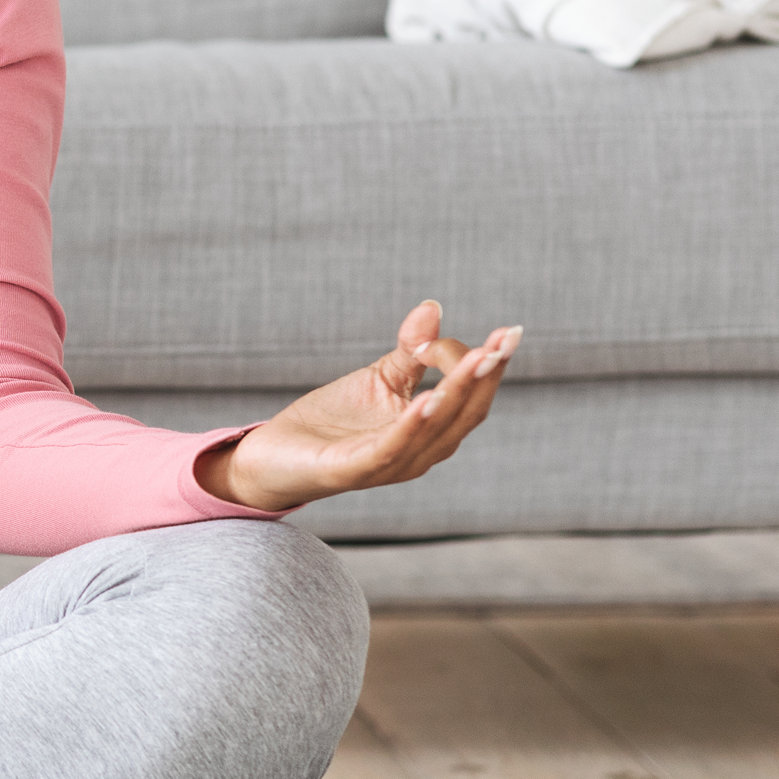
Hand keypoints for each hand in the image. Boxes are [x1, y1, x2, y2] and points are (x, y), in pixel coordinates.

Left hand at [196, 302, 520, 513]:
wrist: (274, 456)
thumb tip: (433, 308)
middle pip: (465, 413)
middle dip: (485, 376)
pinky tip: (426, 398)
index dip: (486, 363)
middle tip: (504, 341)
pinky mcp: (355, 470)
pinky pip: (391, 448)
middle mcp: (421, 451)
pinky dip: (412, 425)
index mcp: (431, 430)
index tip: (500, 331)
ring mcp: (391, 464)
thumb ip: (411, 351)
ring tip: (477, 361)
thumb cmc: (332, 421)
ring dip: (457, 394)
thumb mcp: (378, 378)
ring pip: (436, 430)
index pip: (471, 395)